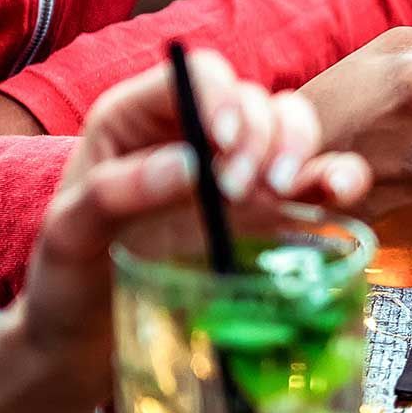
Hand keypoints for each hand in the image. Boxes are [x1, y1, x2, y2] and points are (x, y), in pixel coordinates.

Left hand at [0, 51, 369, 412]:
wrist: (95, 339)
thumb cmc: (73, 279)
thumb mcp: (69, 235)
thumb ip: (115, 192)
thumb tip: (191, 166)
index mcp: (140, 120)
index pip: (198, 73)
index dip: (220, 96)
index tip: (219, 144)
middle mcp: (198, 135)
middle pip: (256, 97)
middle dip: (260, 136)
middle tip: (238, 191)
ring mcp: (242, 170)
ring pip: (295, 124)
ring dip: (299, 148)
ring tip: (273, 194)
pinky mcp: (276, 211)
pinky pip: (324, 176)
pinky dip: (342, 176)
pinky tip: (339, 193)